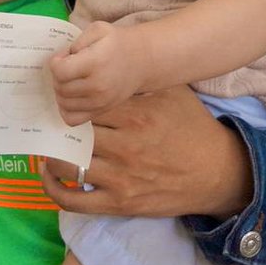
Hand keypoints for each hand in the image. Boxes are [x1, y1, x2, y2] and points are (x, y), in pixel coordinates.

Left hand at [41, 86, 251, 220]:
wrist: (217, 172)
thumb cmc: (192, 127)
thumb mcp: (173, 93)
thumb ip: (141, 80)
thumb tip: (110, 61)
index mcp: (136, 115)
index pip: (87, 103)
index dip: (70, 98)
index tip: (62, 96)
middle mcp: (125, 146)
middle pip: (73, 131)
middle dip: (57, 125)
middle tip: (48, 119)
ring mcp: (120, 177)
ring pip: (67, 164)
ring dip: (51, 155)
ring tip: (48, 145)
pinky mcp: (119, 203)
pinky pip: (74, 200)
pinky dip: (53, 189)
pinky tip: (49, 176)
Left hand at [49, 20, 142, 124]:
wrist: (141, 61)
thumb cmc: (117, 43)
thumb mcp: (98, 30)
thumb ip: (76, 42)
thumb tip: (62, 60)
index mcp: (95, 62)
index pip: (60, 71)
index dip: (55, 63)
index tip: (63, 58)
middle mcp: (98, 85)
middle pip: (60, 87)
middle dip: (58, 76)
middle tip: (68, 67)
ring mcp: (100, 102)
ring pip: (63, 103)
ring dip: (61, 91)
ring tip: (71, 80)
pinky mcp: (100, 111)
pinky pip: (72, 119)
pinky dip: (66, 109)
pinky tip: (72, 96)